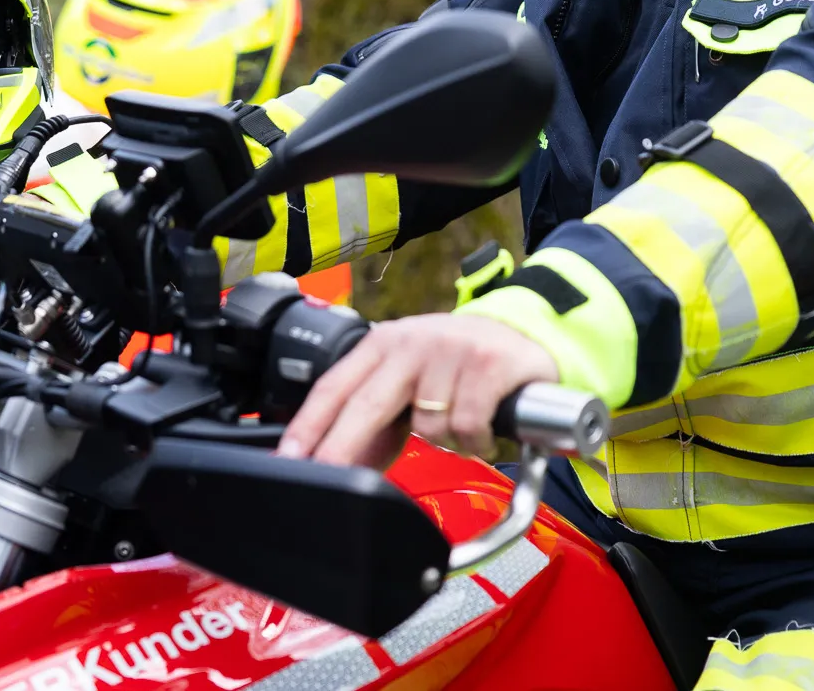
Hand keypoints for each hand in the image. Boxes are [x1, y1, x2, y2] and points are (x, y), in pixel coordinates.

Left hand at [276, 314, 558, 469]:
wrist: (525, 336)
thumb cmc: (458, 366)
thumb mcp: (409, 381)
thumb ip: (375, 419)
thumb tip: (336, 464)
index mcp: (381, 345)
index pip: (334, 386)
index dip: (308, 425)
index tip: (288, 458)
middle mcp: (411, 342)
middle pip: (366, 403)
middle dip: (340, 447)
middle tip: (326, 476)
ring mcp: (450, 350)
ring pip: (427, 426)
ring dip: (445, 442)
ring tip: (459, 425)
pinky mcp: (489, 363)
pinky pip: (467, 426)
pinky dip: (476, 440)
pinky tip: (483, 428)